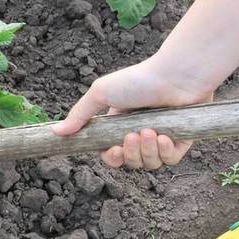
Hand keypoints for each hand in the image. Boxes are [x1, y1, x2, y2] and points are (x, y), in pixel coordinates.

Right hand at [51, 60, 213, 168]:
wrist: (177, 74)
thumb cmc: (139, 80)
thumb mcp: (101, 93)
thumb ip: (79, 115)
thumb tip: (55, 133)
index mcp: (120, 124)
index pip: (111, 153)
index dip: (111, 157)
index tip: (111, 150)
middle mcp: (140, 133)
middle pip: (130, 162)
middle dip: (129, 153)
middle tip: (131, 136)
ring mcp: (162, 138)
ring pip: (150, 163)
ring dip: (147, 151)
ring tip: (149, 131)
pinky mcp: (183, 140)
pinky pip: (171, 160)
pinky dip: (165, 152)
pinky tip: (164, 136)